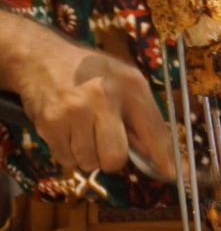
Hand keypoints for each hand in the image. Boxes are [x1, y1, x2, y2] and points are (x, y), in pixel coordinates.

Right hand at [10, 23, 175, 177]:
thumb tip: (155, 154)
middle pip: (116, 157)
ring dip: (88, 155)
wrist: (41, 58)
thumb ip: (140, 114)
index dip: (163, 156)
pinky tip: (67, 130)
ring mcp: (75, 111)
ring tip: (82, 130)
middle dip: (111, 158)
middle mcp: (104, 96)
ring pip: (90, 162)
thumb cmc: (89, 72)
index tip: (170, 173)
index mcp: (130, 84)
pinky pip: (67, 160)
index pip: (153, 129)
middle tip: (104, 143)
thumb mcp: (123, 80)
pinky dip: (69, 153)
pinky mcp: (51, 123)